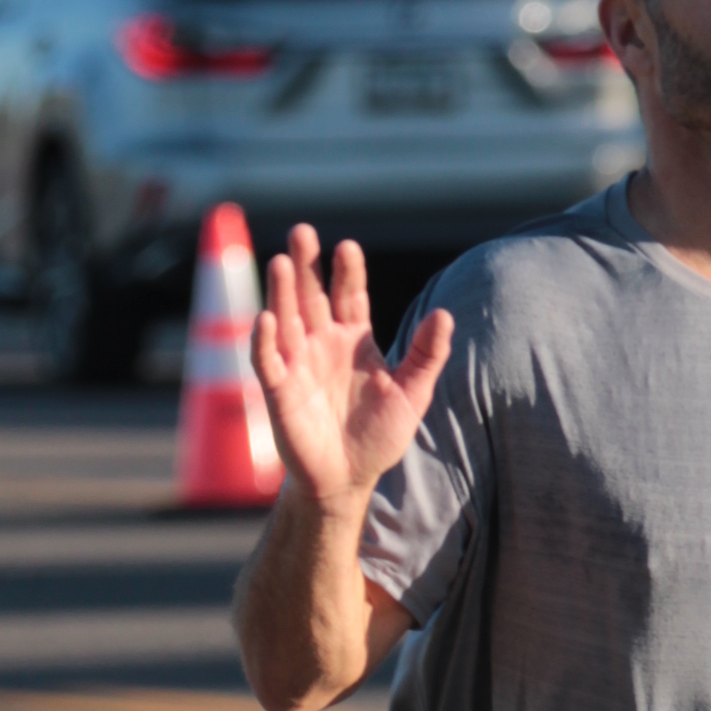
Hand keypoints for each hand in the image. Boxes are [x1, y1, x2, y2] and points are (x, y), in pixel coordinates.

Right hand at [250, 225, 453, 514]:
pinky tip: (265, 318)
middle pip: (311, 296)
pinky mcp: (280, 391)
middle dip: (306, 265)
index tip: (347, 247)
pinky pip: (268, 361)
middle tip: (302, 232)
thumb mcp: (413, 393)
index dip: (347, 272)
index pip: (349, 295)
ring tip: (280, 262)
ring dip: (281, 292)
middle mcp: (321, 343)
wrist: (348, 478)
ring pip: (286, 319)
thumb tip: (446, 314)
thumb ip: (427, 355)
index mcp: (353, 338)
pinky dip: (264, 340)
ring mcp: (298, 364)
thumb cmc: (379, 434)